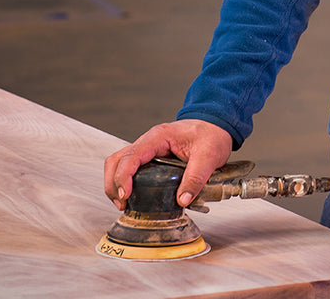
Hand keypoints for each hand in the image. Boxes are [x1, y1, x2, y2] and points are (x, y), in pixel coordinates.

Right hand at [103, 120, 232, 210]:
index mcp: (158, 137)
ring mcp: (148, 149)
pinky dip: (124, 181)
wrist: (215, 126)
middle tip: (121, 203)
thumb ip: (196, 177)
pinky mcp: (151, 158)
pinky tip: (131, 196)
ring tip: (123, 203)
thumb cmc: (211, 135)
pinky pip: (130, 167)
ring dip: (115, 182)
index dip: (123, 176)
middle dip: (113, 182)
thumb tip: (183, 200)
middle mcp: (148, 142)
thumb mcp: (209, 156)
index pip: (132, 156)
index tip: (125, 195)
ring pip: (119, 163)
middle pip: (117, 159)